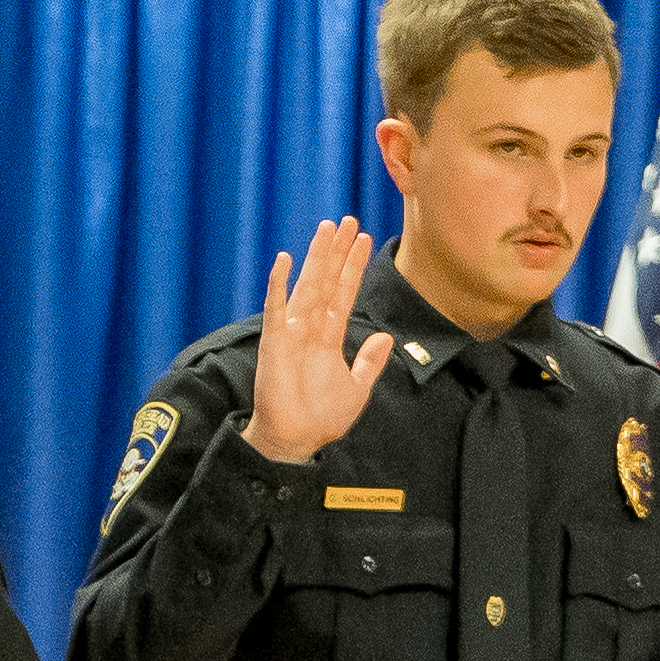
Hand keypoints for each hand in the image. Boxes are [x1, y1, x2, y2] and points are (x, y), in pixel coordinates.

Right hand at [242, 217, 397, 465]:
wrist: (296, 440)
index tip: (365, 240)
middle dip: (337, 252)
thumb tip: (385, 337)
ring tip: (327, 228)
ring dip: (317, 257)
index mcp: (328, 337)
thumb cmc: (321, 417)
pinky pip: (276, 309)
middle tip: (347, 220)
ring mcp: (291, 333)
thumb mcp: (357, 388)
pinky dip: (278, 285)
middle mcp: (310, 329)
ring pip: (308, 286)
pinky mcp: (274, 343)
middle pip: (327, 281)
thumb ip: (369, 362)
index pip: (344, 293)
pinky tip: (283, 260)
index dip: (354, 267)